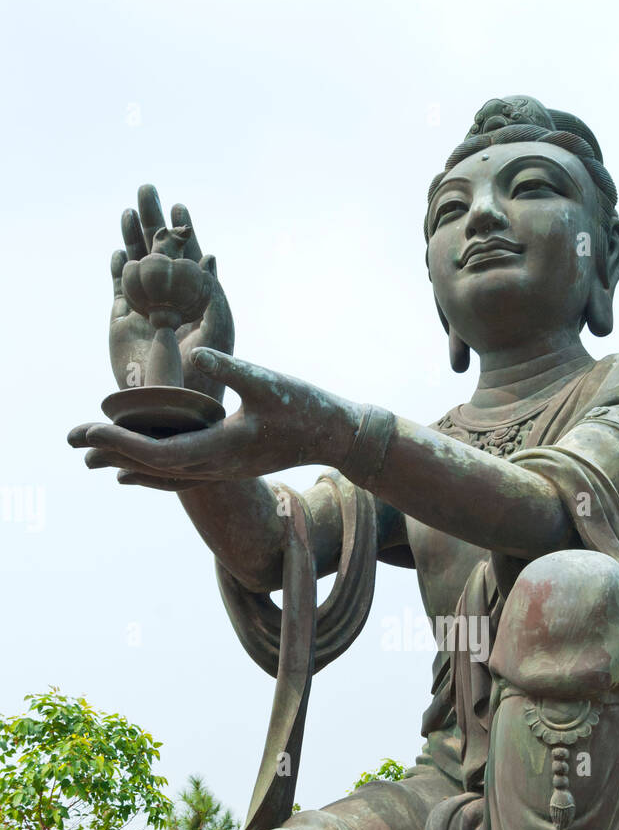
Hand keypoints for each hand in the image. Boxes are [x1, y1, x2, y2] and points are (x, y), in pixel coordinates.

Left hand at [69, 349, 359, 485]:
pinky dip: (153, 474)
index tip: (91, 430)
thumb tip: (200, 354)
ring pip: (164, 475)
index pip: (160, 451)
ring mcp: (222, 469)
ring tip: (94, 460)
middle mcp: (217, 465)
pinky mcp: (228, 463)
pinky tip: (135, 472)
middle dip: (111, 453)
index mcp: (222, 447)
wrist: (335, 435)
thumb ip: (233, 368)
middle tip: (71, 441)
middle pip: (153, 466)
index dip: (122, 442)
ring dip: (128, 465)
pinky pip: (181, 475)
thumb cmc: (307, 406)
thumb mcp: (270, 381)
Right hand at [109, 184, 233, 401]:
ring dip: (133, 238)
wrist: (174, 402)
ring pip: (137, 264)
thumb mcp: (218, 329)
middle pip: (158, 251)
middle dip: (153, 221)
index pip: (188, 256)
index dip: (183, 231)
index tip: (179, 206)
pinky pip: (120, 287)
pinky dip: (119, 268)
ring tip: (128, 211)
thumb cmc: (205, 371)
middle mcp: (169, 299)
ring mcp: (146, 308)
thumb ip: (213, 293)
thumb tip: (209, 256)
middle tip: (147, 189)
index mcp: (195, 298)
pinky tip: (119, 252)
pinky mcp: (123, 322)